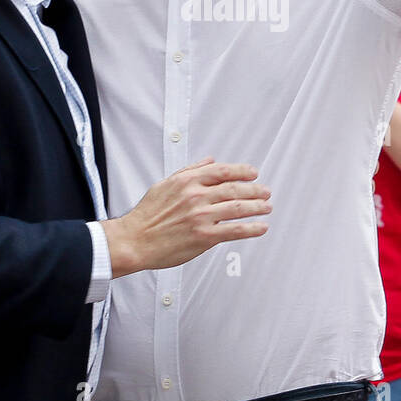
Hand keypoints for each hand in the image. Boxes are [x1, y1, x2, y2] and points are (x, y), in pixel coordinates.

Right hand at [101, 158, 270, 277]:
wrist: (134, 240)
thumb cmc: (146, 216)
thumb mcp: (165, 184)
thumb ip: (189, 170)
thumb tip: (209, 160)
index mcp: (187, 181)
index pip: (223, 171)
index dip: (242, 171)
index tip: (253, 173)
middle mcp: (196, 196)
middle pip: (235, 189)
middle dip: (255, 190)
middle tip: (265, 191)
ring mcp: (201, 216)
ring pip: (238, 208)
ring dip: (257, 207)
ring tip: (267, 207)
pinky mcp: (204, 236)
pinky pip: (235, 230)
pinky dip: (251, 228)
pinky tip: (260, 227)